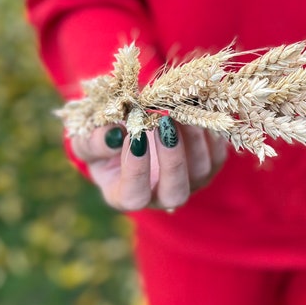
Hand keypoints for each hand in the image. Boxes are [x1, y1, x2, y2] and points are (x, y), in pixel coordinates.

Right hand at [71, 117, 227, 211]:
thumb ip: (92, 141)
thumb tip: (111, 136)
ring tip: (180, 110)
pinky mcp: (210, 164)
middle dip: (172, 159)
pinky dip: (209, 133)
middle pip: (174, 193)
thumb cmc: (106, 138)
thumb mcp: (88, 139)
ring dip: (192, 140)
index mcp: (128, 195)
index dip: (135, 170)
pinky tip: (197, 109)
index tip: (135, 137)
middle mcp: (162, 196)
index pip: (134, 195)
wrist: (135, 125)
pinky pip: (217, 153)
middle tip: (163, 123)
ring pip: (200, 171)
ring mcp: (190, 182)